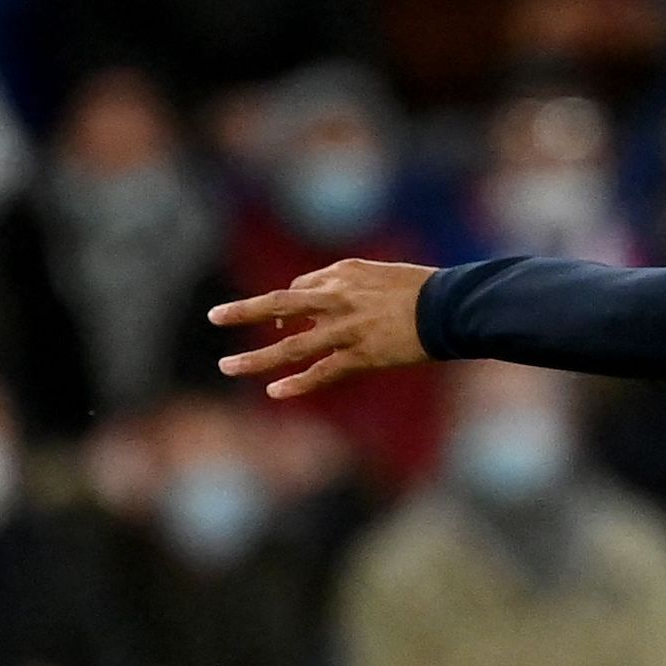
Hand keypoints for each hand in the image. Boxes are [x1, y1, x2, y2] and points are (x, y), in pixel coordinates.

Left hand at [209, 259, 438, 398]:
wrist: (452, 307)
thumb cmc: (423, 290)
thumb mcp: (381, 274)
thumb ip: (350, 285)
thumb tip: (324, 299)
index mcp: (342, 273)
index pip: (299, 290)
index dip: (284, 308)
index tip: (278, 322)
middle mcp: (337, 298)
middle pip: (278, 305)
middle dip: (243, 312)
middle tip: (214, 317)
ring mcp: (346, 329)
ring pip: (291, 345)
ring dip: (256, 358)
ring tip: (227, 367)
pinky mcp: (361, 355)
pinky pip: (322, 372)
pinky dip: (298, 383)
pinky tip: (275, 392)